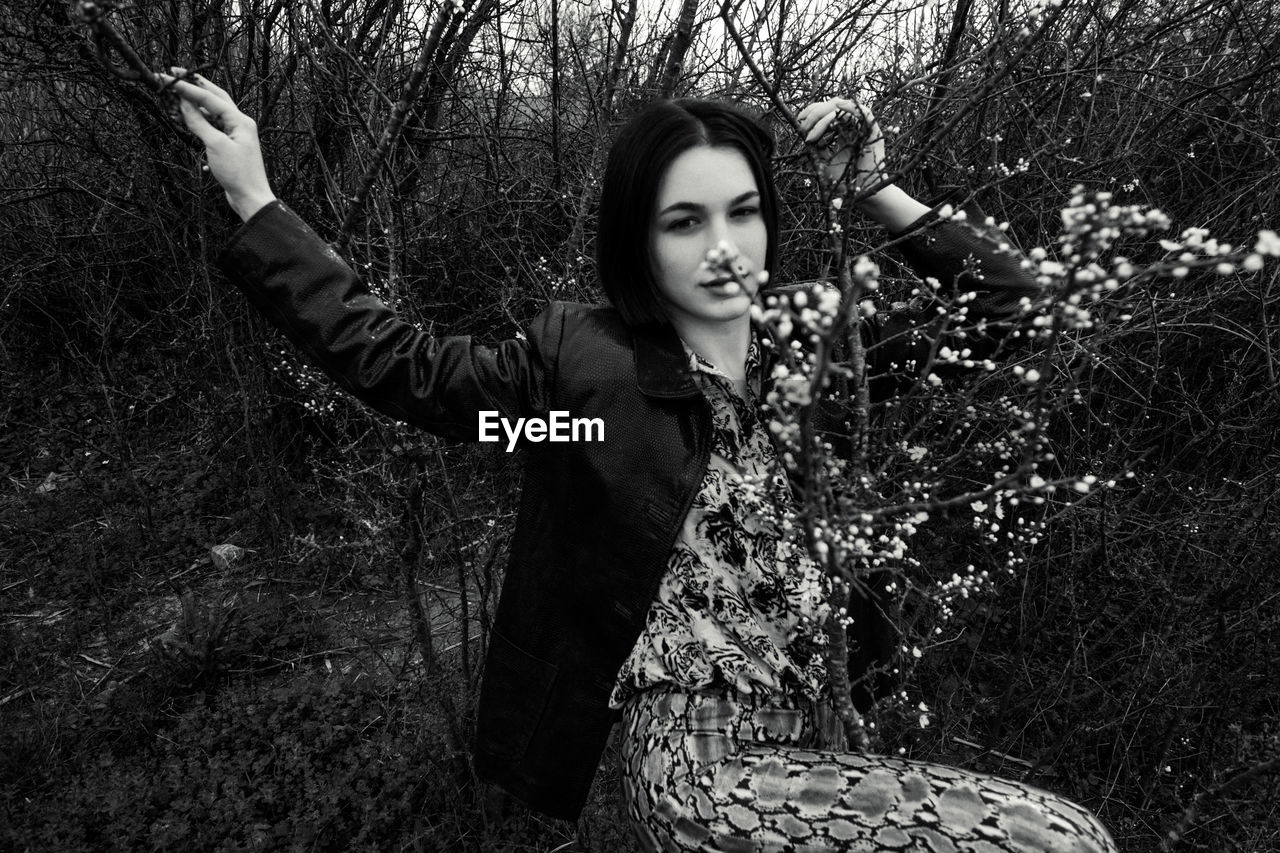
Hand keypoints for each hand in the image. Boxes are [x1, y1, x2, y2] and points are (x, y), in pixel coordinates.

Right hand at [157, 67, 275, 221]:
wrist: (250, 198)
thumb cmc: (237, 173)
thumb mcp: (215, 145)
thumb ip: (199, 123)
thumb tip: (184, 104)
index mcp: (240, 120)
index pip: (210, 97)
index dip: (187, 87)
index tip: (168, 77)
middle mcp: (240, 123)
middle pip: (215, 97)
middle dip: (195, 85)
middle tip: (174, 74)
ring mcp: (236, 134)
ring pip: (213, 112)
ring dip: (195, 103)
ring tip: (175, 95)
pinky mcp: (230, 145)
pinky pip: (212, 127)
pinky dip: (199, 121)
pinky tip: (187, 118)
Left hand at [796, 98, 887, 196]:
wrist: (861, 193)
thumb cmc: (844, 179)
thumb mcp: (824, 160)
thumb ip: (816, 147)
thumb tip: (804, 133)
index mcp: (843, 130)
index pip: (828, 111)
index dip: (812, 111)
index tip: (799, 120)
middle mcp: (853, 126)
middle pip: (834, 106)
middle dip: (815, 114)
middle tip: (803, 128)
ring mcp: (863, 128)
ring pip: (845, 107)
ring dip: (825, 114)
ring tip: (812, 129)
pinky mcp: (873, 132)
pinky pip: (865, 113)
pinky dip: (851, 108)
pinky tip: (838, 107)